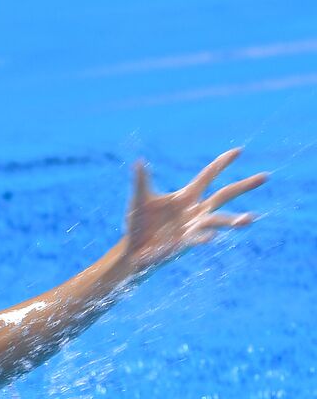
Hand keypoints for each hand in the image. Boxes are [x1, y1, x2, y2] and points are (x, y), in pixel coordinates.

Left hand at [123, 148, 265, 273]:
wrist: (133, 248)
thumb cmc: (138, 223)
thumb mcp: (140, 200)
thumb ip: (141, 181)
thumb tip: (138, 161)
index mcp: (185, 196)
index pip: (208, 176)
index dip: (222, 163)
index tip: (239, 150)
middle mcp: (195, 210)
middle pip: (224, 195)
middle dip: (244, 186)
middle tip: (265, 176)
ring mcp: (193, 227)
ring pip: (218, 221)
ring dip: (233, 221)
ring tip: (249, 219)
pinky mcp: (186, 243)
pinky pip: (198, 239)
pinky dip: (204, 238)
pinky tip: (210, 237)